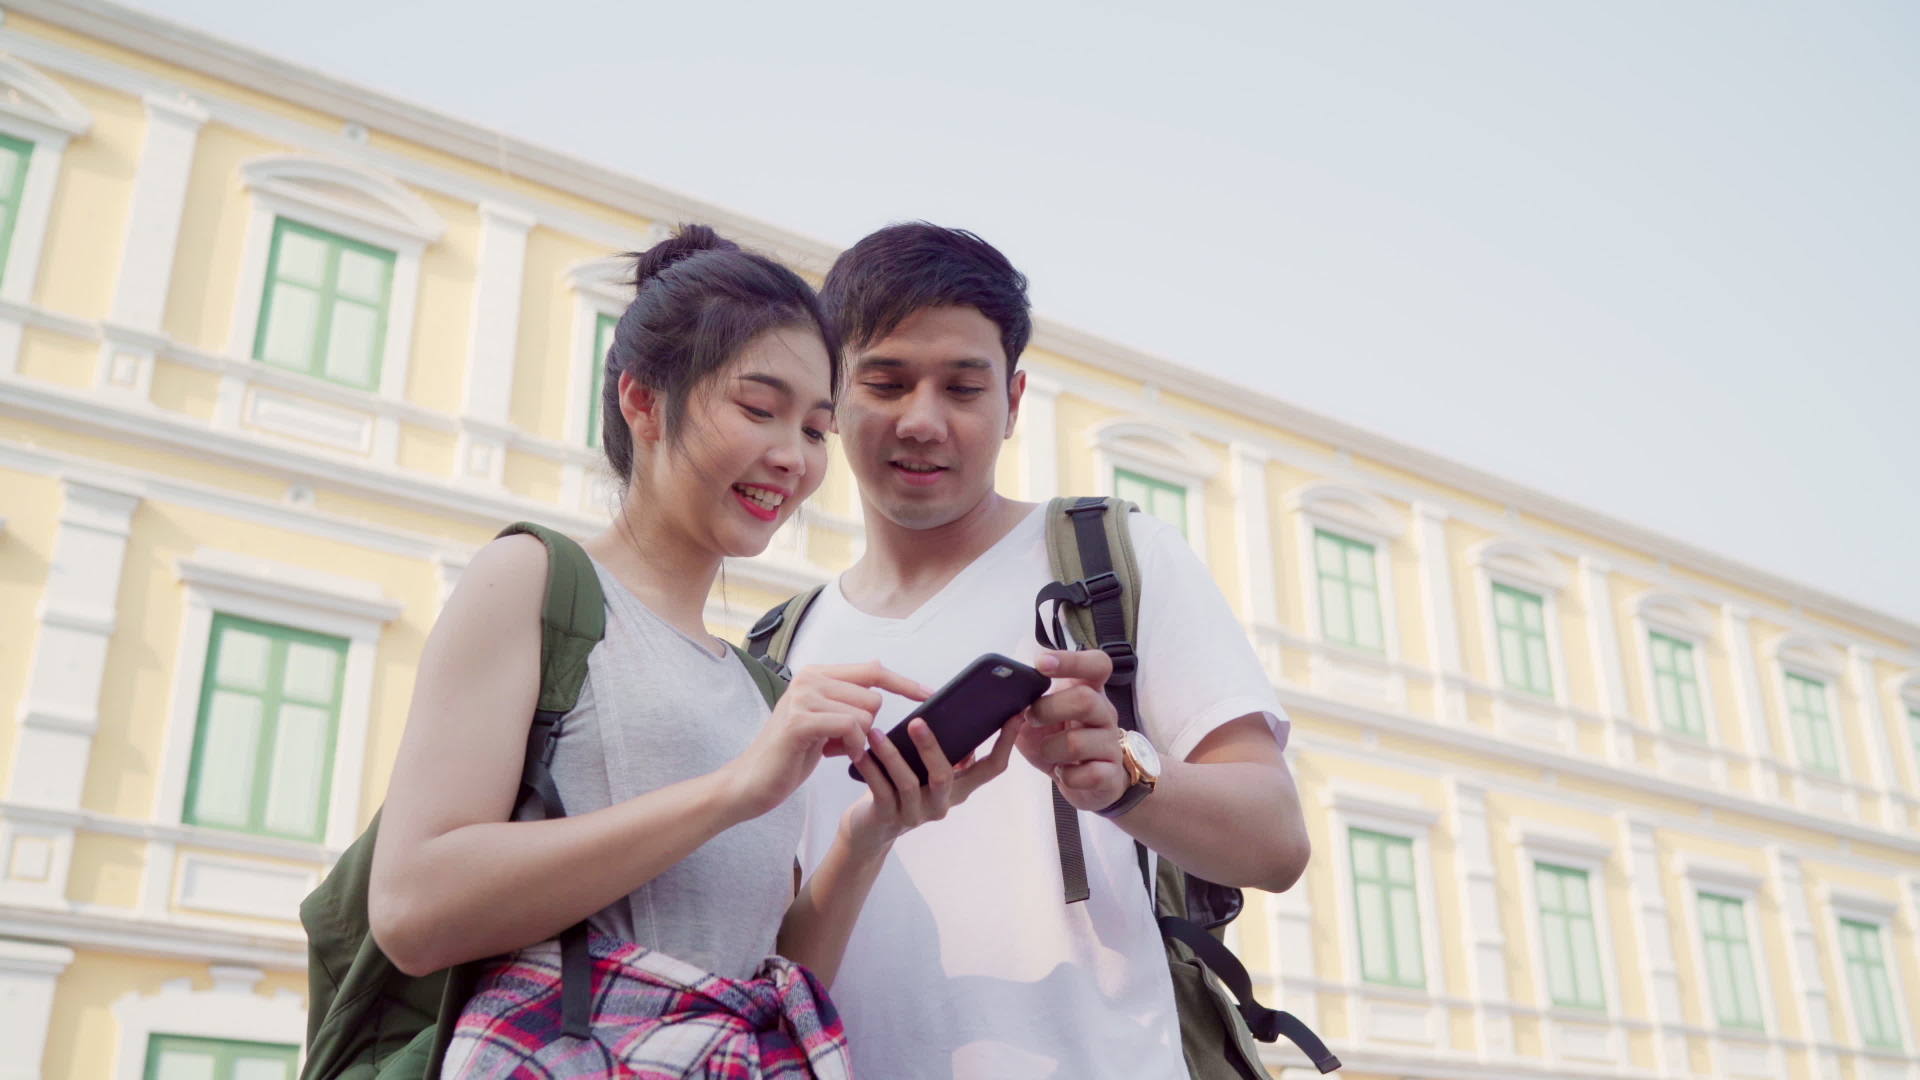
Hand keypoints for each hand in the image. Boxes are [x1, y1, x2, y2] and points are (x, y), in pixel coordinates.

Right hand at [722, 662, 928, 819]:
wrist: (752, 781)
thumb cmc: (791, 754)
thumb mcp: (824, 723)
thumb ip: (846, 703)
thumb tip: (878, 685)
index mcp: (816, 675)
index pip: (872, 670)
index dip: (903, 682)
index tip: (929, 694)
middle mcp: (810, 679)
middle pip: (873, 696)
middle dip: (869, 726)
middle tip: (843, 742)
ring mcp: (803, 697)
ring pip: (865, 713)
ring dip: (858, 739)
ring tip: (834, 749)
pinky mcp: (800, 721)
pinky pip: (850, 727)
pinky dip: (852, 745)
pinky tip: (835, 754)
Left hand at [840, 716, 1020, 855]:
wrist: (870, 829)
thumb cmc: (901, 787)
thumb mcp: (928, 770)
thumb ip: (948, 750)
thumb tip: (955, 718)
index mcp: (960, 788)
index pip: (992, 768)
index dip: (1007, 743)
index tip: (1015, 715)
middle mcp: (942, 804)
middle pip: (945, 776)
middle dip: (931, 747)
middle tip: (918, 721)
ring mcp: (916, 814)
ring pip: (908, 783)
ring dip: (891, 755)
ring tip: (876, 733)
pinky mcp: (889, 818)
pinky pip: (881, 791)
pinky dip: (871, 769)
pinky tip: (861, 753)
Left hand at [1014, 648, 1130, 811]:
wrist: (1089, 780)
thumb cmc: (1060, 740)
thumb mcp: (1038, 718)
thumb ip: (1024, 703)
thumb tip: (1003, 693)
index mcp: (1090, 691)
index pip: (1097, 664)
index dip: (1072, 660)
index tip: (1041, 663)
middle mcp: (1105, 714)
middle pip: (1085, 699)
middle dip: (1048, 709)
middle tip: (1031, 718)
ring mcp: (1111, 744)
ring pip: (1078, 742)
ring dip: (1050, 749)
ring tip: (1047, 752)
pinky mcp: (1111, 774)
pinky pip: (1088, 774)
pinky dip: (1067, 776)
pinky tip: (1064, 772)